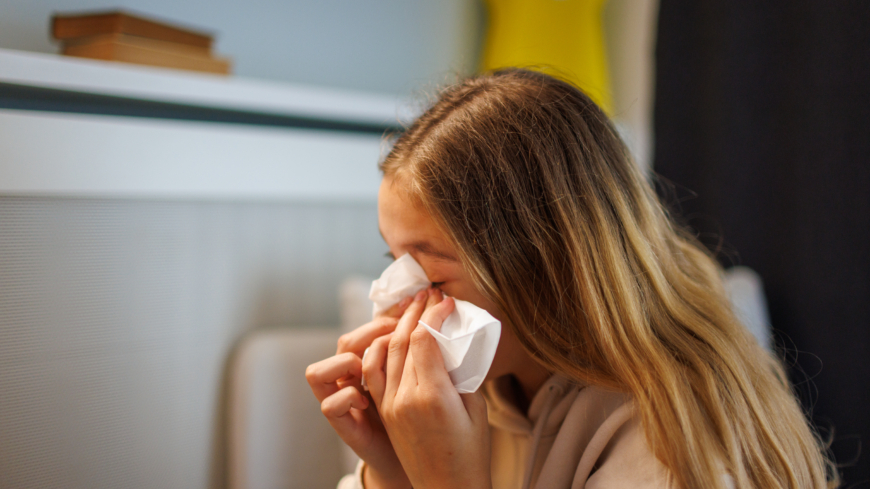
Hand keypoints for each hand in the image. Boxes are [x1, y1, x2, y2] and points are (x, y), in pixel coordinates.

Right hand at [306, 297, 414, 488]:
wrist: (418, 463)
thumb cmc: (427, 421)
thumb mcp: (429, 385)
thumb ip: (425, 359)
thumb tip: (442, 324)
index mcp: (378, 367)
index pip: (372, 331)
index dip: (389, 316)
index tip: (415, 306)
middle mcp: (355, 382)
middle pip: (346, 342)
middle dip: (372, 329)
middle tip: (402, 325)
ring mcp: (346, 404)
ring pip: (320, 370)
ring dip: (349, 361)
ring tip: (378, 359)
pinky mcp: (346, 427)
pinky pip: (331, 406)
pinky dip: (347, 397)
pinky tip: (366, 399)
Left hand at [364, 288, 491, 488]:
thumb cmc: (471, 454)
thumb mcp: (476, 410)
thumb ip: (460, 374)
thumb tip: (451, 345)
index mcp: (432, 396)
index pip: (423, 339)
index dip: (433, 313)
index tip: (446, 300)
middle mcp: (405, 398)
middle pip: (401, 340)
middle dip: (414, 312)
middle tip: (428, 293)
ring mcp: (390, 406)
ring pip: (384, 353)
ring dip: (395, 326)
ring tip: (411, 308)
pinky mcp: (384, 412)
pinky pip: (375, 372)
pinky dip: (381, 348)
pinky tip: (392, 336)